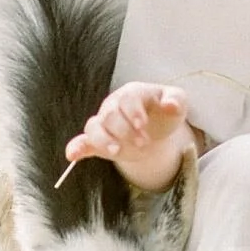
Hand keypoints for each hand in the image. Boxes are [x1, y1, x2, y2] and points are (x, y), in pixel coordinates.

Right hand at [66, 82, 193, 189]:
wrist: (155, 126)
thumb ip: (176, 100)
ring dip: (103, 140)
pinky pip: (83, 142)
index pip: (128, 99)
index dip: (133, 111)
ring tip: (116, 151)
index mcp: (132, 94)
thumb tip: (170, 106)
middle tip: (144, 143)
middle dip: (125, 130)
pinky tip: (72, 156)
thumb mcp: (177, 103)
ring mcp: (104, 123)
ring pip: (94, 128)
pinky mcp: (99, 141)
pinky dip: (76, 148)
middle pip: (111, 115)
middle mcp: (113, 106)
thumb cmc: (164, 111)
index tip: (143, 125)